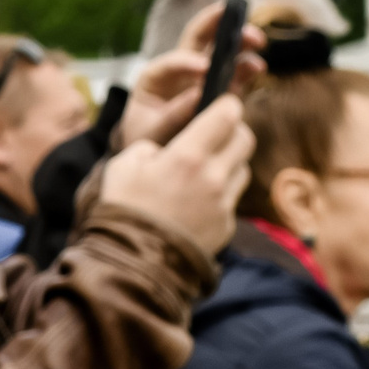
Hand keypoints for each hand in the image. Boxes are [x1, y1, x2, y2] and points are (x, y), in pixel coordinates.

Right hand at [99, 93, 253, 254]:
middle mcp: (214, 177)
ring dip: (230, 163)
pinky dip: (221, 195)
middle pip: (245, 138)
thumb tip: (163, 149)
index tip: (218, 105)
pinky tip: (197, 203)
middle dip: (233, 131)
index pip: (228, 113)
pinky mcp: (226, 226)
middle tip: (215, 135)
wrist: (133, 264)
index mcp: (188, 155)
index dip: (226, 104)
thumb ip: (149, 147)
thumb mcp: (122, 165)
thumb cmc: (123, 210)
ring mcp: (224, 203)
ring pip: (243, 168)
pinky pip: (232, 200)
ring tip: (204, 171)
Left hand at [115, 0, 265, 149]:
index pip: (169, 63)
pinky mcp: (219, 93)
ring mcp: (201, 80)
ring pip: (220, 52)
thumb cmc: (148, 144)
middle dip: (218, 24)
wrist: (155, 162)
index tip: (204, 68)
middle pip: (197, 39)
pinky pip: (235, 75)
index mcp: (154, 79)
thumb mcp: (152, 134)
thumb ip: (173, 117)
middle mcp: (178, 72)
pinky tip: (258, 66)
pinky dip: (247, 68)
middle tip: (238, 17)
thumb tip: (199, 96)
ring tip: (257, 40)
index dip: (186, 62)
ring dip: (239, 41)